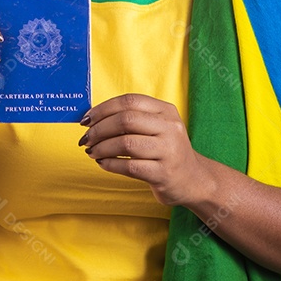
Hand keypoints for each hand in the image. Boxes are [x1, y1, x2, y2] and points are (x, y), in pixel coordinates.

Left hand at [79, 93, 212, 206]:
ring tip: (92, 152)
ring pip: (126, 143)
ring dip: (102, 147)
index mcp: (166, 111)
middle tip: (86, 138)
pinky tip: (103, 163)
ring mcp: (168, 151)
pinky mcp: (163, 173)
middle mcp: (170, 128)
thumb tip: (92, 117)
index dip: (103, 108)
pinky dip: (110, 164)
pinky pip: (129, 167)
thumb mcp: (158, 127)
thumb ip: (133, 118)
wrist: (194, 180)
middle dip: (99, 129)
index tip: (87, 119)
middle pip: (126, 120)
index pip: (130, 101)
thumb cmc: (166, 150)